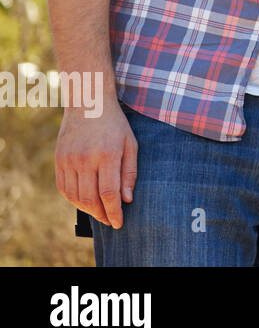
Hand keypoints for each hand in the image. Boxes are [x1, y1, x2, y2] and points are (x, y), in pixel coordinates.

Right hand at [55, 99, 136, 228]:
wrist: (88, 103)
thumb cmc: (115, 124)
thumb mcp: (131, 144)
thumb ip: (130, 173)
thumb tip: (127, 200)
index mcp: (107, 154)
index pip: (109, 193)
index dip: (114, 211)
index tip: (119, 223)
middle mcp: (86, 159)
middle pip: (90, 198)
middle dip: (101, 214)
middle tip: (110, 221)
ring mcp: (69, 160)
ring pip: (75, 196)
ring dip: (87, 209)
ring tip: (99, 213)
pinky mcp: (59, 160)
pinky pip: (64, 188)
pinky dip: (74, 200)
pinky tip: (84, 202)